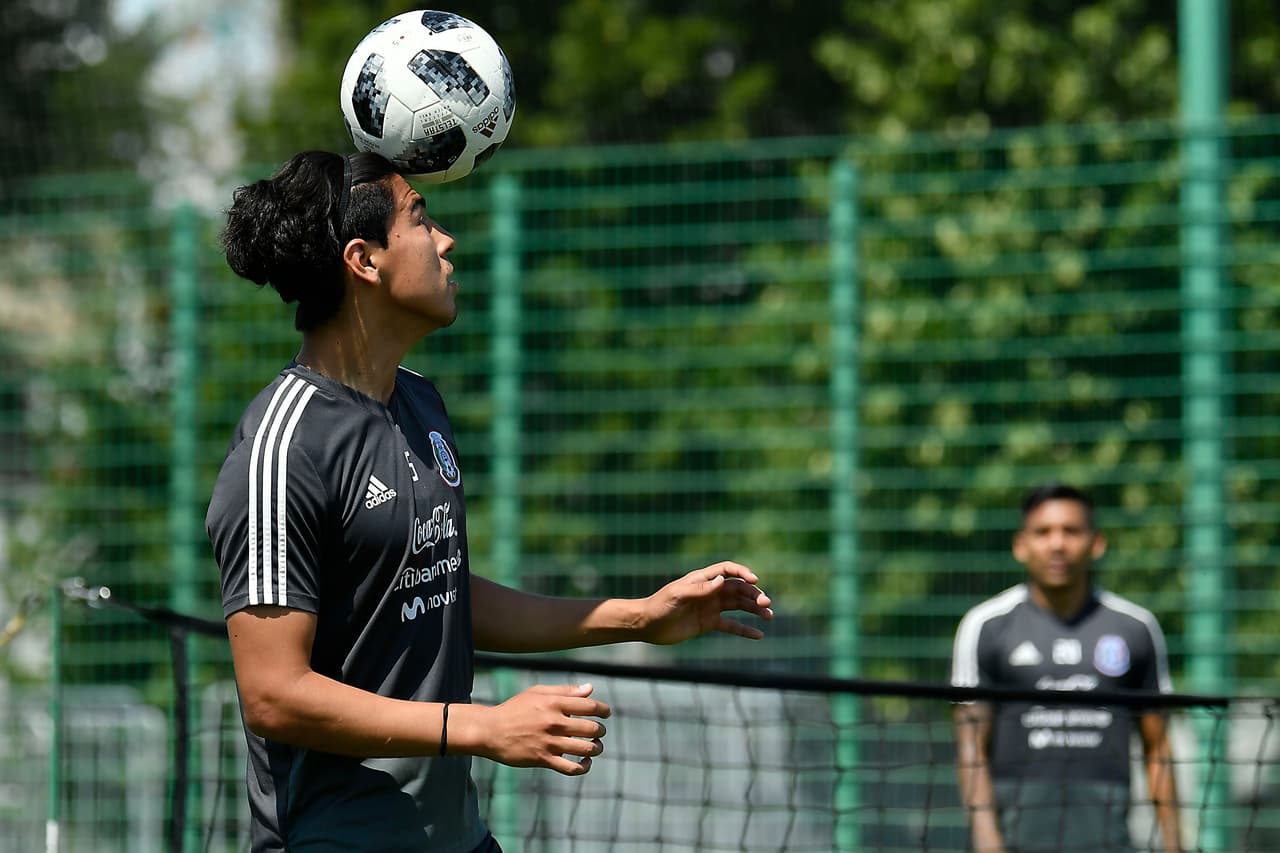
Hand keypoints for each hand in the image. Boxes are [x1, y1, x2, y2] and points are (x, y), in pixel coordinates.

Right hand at [479, 683, 610, 775]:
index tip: (606, 714)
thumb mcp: (538, 693)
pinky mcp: (543, 759)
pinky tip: (585, 763)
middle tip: (598, 731)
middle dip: (600, 730)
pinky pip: (571, 768)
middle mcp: (554, 722)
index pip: (591, 706)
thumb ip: (565, 691)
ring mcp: (549, 742)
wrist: (490, 730)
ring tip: (594, 746)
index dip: (604, 710)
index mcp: (554, 703)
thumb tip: (591, 689)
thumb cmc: (514, 709)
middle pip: (592, 728)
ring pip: (585, 749)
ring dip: (596, 748)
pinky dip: (584, 767)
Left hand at [641, 561, 772, 644]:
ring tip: (769, 615)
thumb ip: (700, 589)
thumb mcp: (678, 595)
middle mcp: (709, 591)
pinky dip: (745, 629)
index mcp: (702, 579)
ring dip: (754, 609)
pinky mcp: (709, 623)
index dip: (742, 573)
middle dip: (753, 594)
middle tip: (766, 604)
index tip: (755, 581)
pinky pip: (731, 625)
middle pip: (737, 589)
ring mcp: (710, 607)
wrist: (646, 625)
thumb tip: (722, 580)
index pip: (727, 570)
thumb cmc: (659, 606)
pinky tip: (758, 634)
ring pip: (738, 606)